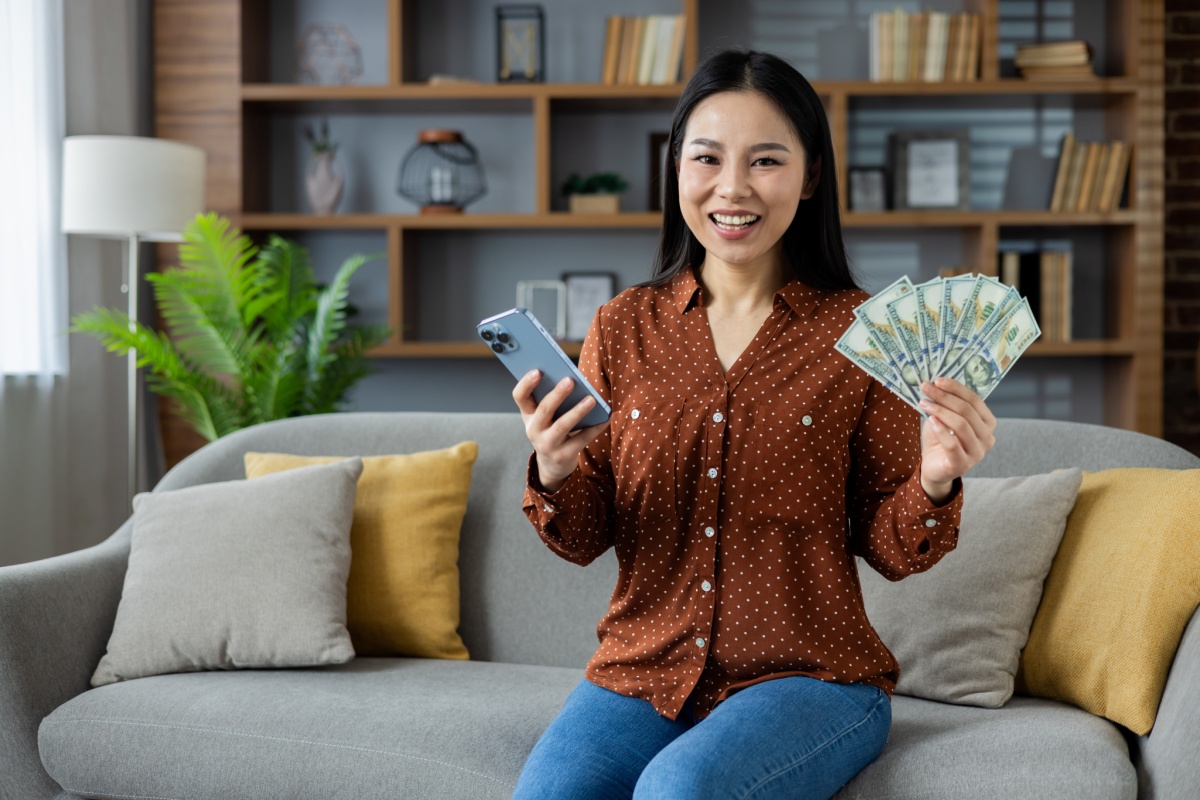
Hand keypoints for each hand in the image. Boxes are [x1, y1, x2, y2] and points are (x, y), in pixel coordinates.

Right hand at [513, 369, 609, 492]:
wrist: (553, 464)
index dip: (526, 383)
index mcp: (528, 415)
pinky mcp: (564, 455)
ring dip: (578, 411)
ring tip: (592, 399)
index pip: (520, 396)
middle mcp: (534, 430)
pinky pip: (582, 439)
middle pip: (544, 409)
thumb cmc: (552, 430)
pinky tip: (606, 417)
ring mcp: (548, 445)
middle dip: (557, 394)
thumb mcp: (545, 418)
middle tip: (570, 380)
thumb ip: (553, 401)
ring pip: (563, 425)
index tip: (538, 371)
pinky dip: (595, 427)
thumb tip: (574, 380)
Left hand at [917, 376, 996, 502]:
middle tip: (926, 388)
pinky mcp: (962, 465)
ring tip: (924, 403)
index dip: (956, 388)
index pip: (975, 400)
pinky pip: (952, 444)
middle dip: (944, 397)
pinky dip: (940, 430)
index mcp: (987, 423)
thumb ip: (946, 403)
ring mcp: (977, 453)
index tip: (938, 380)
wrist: (933, 467)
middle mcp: (987, 438)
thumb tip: (935, 382)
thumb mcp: (944, 417)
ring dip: (940, 411)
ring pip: (961, 425)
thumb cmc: (940, 439)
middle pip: (967, 411)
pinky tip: (930, 421)